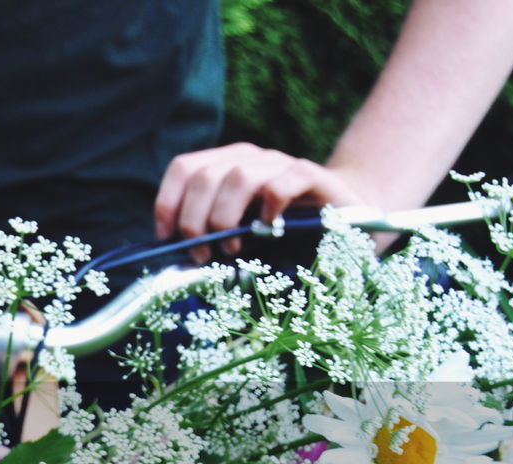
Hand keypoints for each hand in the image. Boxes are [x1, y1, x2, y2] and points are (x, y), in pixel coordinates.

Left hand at [153, 142, 366, 262]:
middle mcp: (251, 159)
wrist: (345, 226)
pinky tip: (269, 230)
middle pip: (205, 175)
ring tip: (231, 249)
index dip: (168, 202)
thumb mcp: (239, 236)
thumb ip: (209, 237)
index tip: (167, 238)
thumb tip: (175, 252)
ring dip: (226, 217)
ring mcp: (281, 165)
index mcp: (225, 167)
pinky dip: (270, 206)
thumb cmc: (283, 237)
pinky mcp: (314, 176)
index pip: (184, 168)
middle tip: (201, 254)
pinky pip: (284, 181)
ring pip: (240, 175)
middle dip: (194, 220)